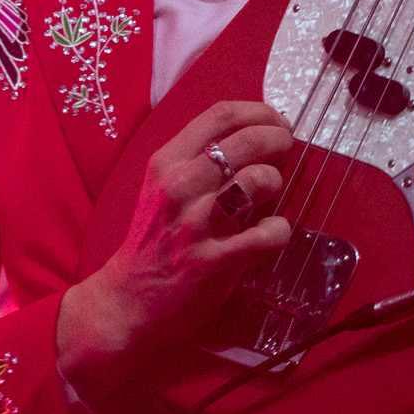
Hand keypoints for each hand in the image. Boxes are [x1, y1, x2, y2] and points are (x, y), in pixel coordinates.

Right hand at [57, 101, 297, 401]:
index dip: (260, 112)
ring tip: (269, 197)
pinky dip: (279, 232)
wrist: (126, 301)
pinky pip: (265, 236)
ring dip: (275, 183)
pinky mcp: (209, 263)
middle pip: (245, 141)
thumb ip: (203, 163)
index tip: (277, 122)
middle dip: (278, 140)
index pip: (221, 115)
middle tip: (286, 151)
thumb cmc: (154, 240)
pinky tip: (271, 235)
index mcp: (166, 162)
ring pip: (256, 182)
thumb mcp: (165, 188)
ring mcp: (192, 226)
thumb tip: (259, 135)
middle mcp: (177, 187)